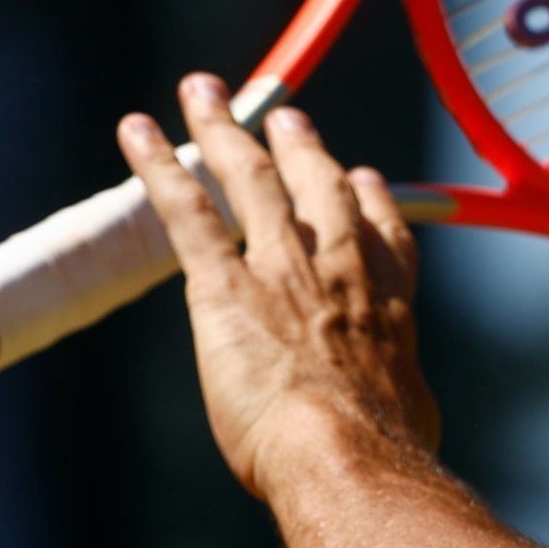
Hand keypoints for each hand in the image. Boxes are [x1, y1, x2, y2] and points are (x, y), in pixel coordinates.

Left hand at [122, 77, 437, 498]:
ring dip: (221, 129)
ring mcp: (280, 270)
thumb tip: (406, 428)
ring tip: (202, 92)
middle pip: (317, 188)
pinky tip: (137, 131)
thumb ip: (398, 404)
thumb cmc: (383, 455)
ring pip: (248, 179)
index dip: (370, 200)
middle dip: (298, 146)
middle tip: (283, 115)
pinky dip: (158, 165)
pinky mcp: (224, 287)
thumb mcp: (412, 421)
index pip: (382, 236)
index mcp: (387, 307)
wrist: (348, 456)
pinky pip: (186, 210)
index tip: (363, 176)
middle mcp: (337, 271)